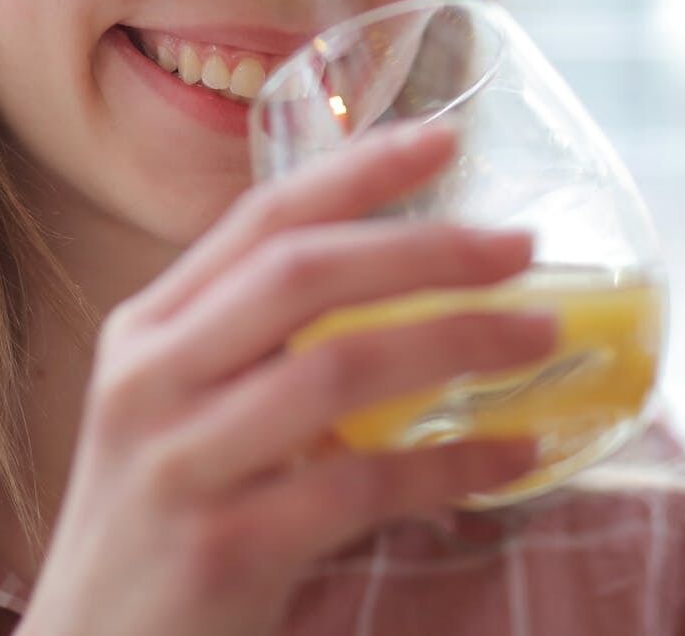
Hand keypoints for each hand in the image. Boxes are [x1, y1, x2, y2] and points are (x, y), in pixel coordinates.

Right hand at [16, 122, 556, 635]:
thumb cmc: (159, 525)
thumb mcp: (175, 413)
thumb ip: (251, 348)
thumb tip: (400, 290)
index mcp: (145, 332)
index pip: (257, 222)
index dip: (353, 172)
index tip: (442, 136)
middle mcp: (149, 380)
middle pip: (300, 276)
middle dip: (422, 248)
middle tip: (520, 243)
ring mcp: (179, 464)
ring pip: (336, 369)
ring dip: (455, 343)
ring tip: (539, 335)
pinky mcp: (223, 548)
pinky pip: (361, 485)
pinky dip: (451, 463)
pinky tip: (514, 453)